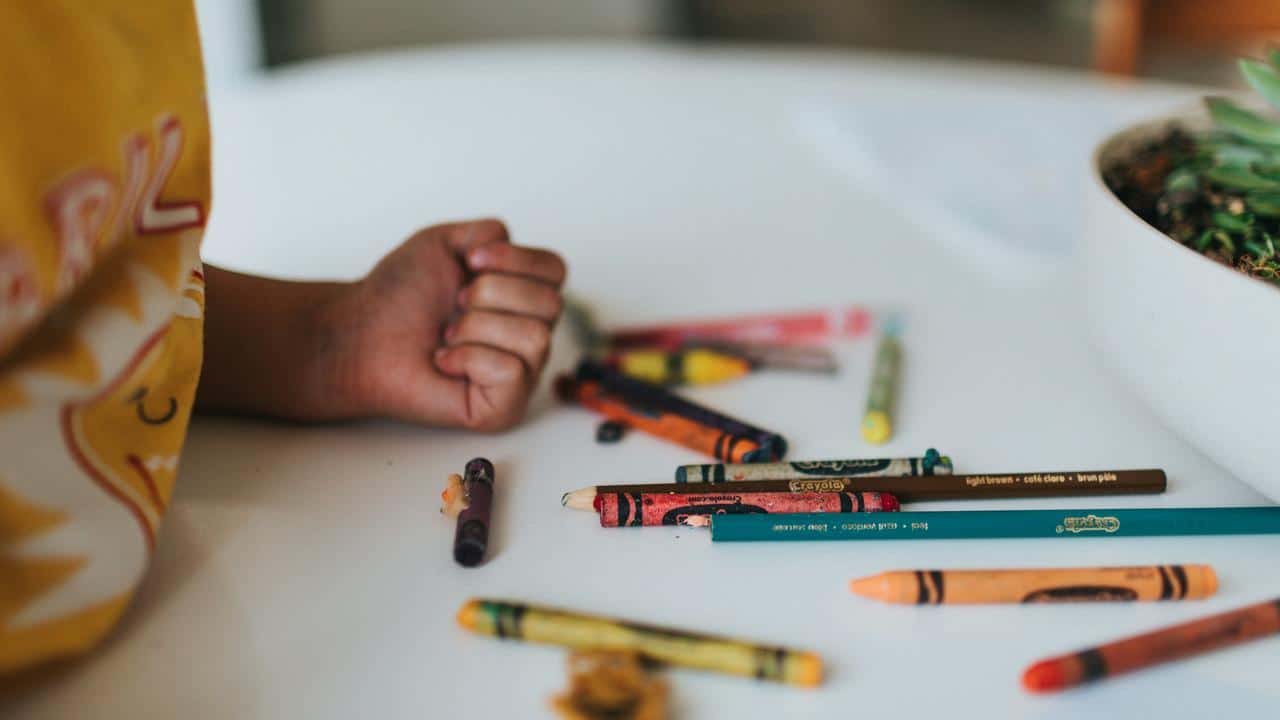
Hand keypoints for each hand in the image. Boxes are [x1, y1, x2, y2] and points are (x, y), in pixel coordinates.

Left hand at [197, 219, 565, 430]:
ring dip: (477, 328)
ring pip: (536, 337)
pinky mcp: (504, 407)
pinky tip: (445, 362)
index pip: (556, 270)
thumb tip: (511, 248)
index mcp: (522, 296)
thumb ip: (489, 233)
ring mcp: (521, 374)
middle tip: (455, 307)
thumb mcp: (445, 243)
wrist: (363, 334)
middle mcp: (529, 334)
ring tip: (448, 336)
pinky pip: (512, 371)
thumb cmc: (400, 296)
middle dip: (490, 295)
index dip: (516, 260)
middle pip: (551, 303)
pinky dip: (470, 358)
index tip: (470, 264)